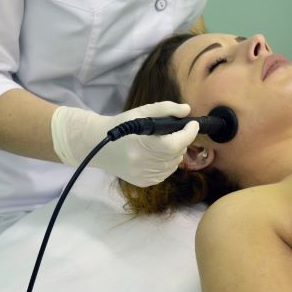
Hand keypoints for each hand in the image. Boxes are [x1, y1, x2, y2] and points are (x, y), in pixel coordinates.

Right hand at [51, 102, 198, 186]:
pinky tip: (158, 155)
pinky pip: (166, 174)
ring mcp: (143, 175)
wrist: (98, 146)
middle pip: (176, 154)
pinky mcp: (143, 182)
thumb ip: (165, 109)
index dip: (189, 134)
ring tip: (165, 144)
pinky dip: (167, 164)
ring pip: (174, 165)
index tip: (193, 124)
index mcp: (141, 144)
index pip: (174, 143)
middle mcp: (142, 163)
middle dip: (181, 141)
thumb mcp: (141, 112)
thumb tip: (187, 111)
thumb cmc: (121, 125)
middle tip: (176, 132)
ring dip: (175, 153)